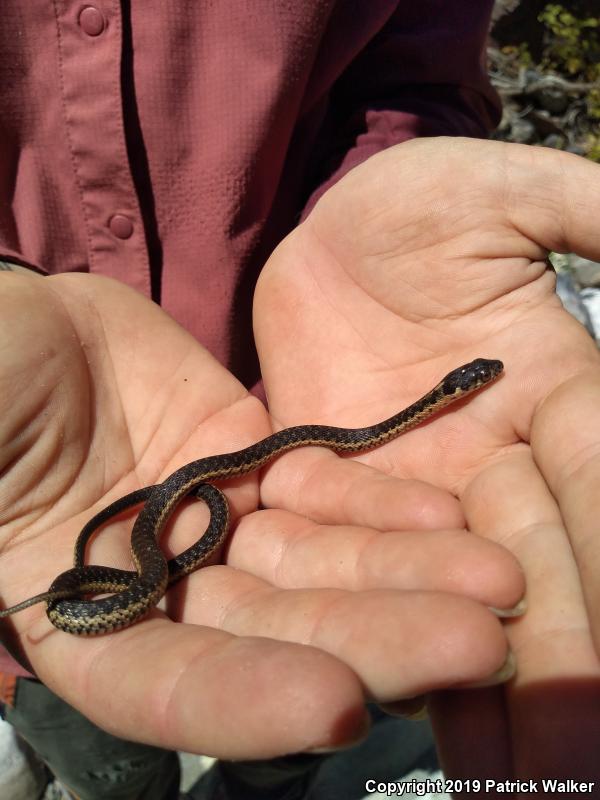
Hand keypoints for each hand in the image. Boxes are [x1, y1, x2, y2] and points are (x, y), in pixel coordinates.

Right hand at [0, 270, 517, 759]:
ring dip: (403, 576)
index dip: (243, 704)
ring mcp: (213, 523)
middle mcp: (160, 587)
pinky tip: (445, 516)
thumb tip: (32, 571)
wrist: (23, 331)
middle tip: (474, 646)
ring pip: (315, 564)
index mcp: (76, 615)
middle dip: (370, 640)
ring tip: (492, 582)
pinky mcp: (252, 461)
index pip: (163, 686)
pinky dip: (380, 504)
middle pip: (272, 631)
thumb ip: (11, 513)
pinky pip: (323, 489)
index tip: (335, 705)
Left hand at [253, 137, 599, 778]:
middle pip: (537, 561)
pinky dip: (368, 621)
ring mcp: (418, 485)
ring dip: (470, 666)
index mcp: (560, 393)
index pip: (599, 483)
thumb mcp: (506, 197)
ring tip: (501, 764)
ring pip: (451, 583)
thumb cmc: (420, 205)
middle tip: (571, 755)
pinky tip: (372, 689)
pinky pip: (357, 561)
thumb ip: (581, 214)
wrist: (324, 237)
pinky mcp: (339, 489)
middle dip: (555, 649)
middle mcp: (498, 458)